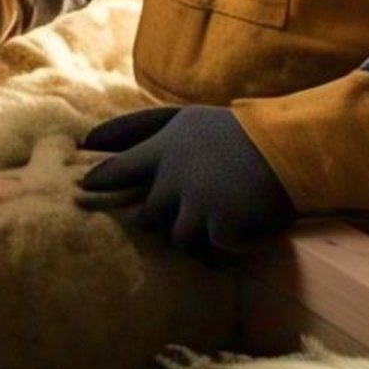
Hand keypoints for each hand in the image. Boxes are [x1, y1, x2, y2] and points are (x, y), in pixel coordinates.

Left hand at [78, 106, 294, 255]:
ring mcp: (197, 204)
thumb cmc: (235, 130)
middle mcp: (174, 178)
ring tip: (215, 228)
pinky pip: (213, 250)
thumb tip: (90, 137)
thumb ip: (139, 127)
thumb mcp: (184, 117)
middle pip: (147, 216)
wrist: (285, 147)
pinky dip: (225, 247)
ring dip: (194, 238)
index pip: (120, 170)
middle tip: (169, 223)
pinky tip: (240, 235)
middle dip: (156, 222)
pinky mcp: (221, 227)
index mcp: (164, 150)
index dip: (101, 182)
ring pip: (178, 240)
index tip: (82, 190)